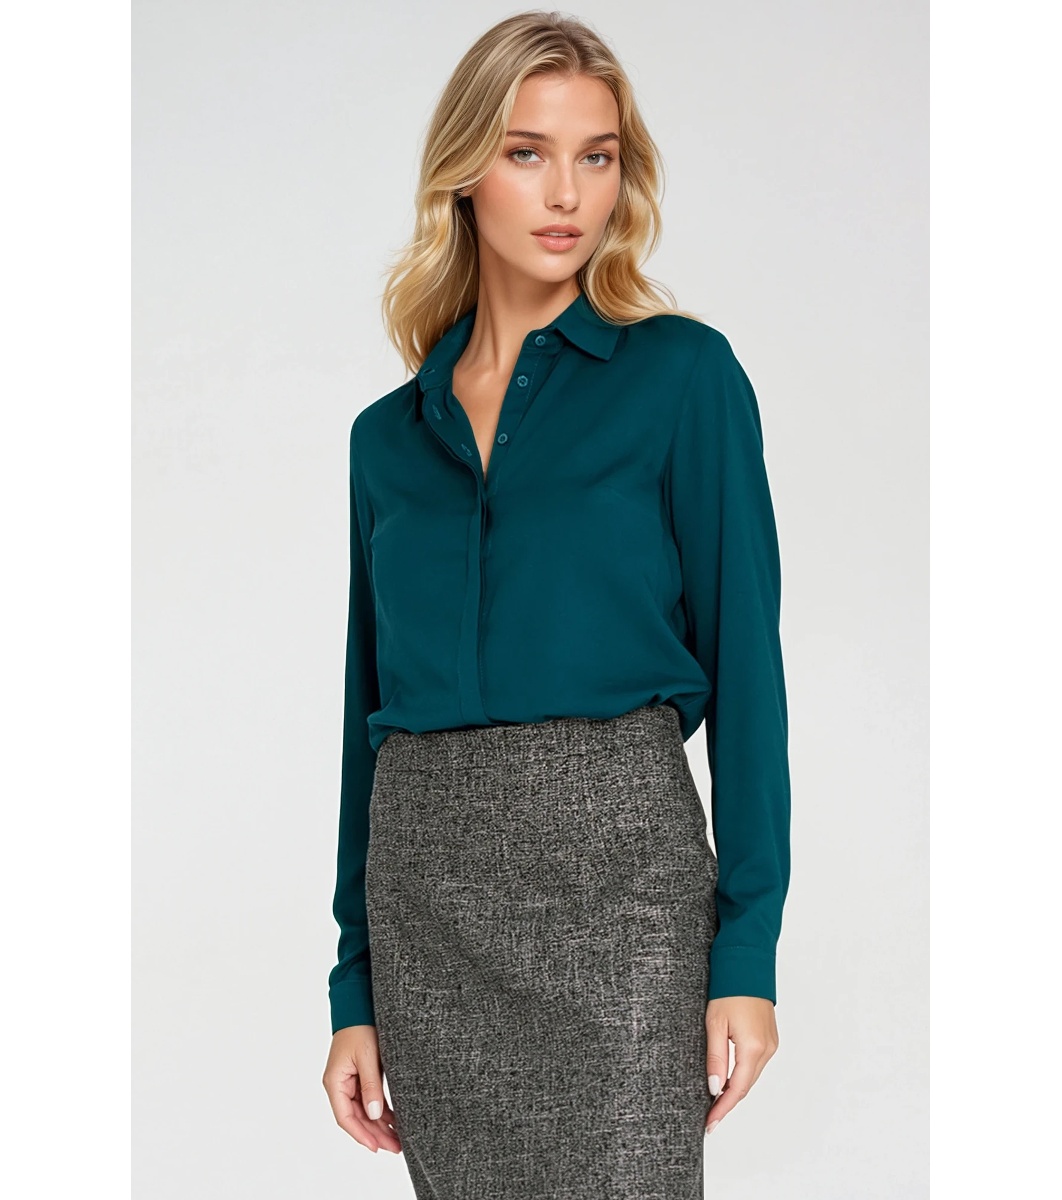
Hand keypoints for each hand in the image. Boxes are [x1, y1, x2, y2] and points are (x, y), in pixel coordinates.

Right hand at [322, 1025, 401, 1153]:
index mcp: (335, 1082)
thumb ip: (371, 1086)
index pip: (345, 1117)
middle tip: (396, 1147)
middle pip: (356, 1117)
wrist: (359, 1006)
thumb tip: (374, 1115)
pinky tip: (394, 1121)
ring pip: (364, 1111)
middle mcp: (339, 1085)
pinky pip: (369, 1099)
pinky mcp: (359, 1076)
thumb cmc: (360, 1027)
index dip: (361, 1134)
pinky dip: (381, 1110)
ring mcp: (349, 1082)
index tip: (376, 1147)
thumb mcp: (368, 1057)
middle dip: (375, 1134)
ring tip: (398, 1139)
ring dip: (379, 1125)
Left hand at [704, 996, 778, 1133]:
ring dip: (735, 1089)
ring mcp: (771, 1044)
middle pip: (746, 1085)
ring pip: (751, 1076)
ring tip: (715, 1102)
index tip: (710, 1123)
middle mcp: (767, 1049)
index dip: (723, 1108)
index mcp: (753, 1047)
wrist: (747, 965)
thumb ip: (716, 1057)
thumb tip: (715, 1087)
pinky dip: (742, 1075)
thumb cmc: (729, 989)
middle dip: (727, 1103)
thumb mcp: (714, 1023)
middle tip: (709, 1118)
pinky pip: (755, 1064)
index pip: (738, 1089)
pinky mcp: (770, 1038)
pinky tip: (729, 1079)